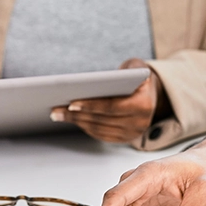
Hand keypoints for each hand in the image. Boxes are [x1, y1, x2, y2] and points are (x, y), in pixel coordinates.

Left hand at [50, 59, 168, 143]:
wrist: (150, 91)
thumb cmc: (137, 75)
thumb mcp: (133, 66)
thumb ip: (118, 73)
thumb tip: (87, 83)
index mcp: (144, 104)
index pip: (112, 107)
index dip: (91, 106)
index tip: (71, 103)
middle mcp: (140, 122)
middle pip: (102, 120)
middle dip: (76, 115)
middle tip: (55, 109)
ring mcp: (133, 133)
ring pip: (98, 129)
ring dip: (76, 122)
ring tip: (58, 114)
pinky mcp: (124, 139)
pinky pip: (100, 134)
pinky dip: (84, 126)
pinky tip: (71, 119)